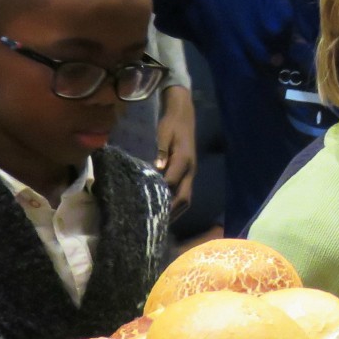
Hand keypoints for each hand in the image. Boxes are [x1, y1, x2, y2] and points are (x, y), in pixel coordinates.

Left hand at [157, 86, 196, 215]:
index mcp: (184, 160)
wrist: (184, 114)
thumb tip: (157, 168)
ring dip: (175, 212)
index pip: (172, 183)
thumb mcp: (164, 133)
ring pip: (186, 198)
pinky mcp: (188, 173)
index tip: (148, 207)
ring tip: (160, 222)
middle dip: (171, 212)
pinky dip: (176, 204)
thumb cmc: (171, 123)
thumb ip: (161, 151)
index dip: (161, 196)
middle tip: (156, 224)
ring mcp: (191, 173)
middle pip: (184, 198)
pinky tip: (165, 209)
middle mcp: (190, 170)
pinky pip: (184, 193)